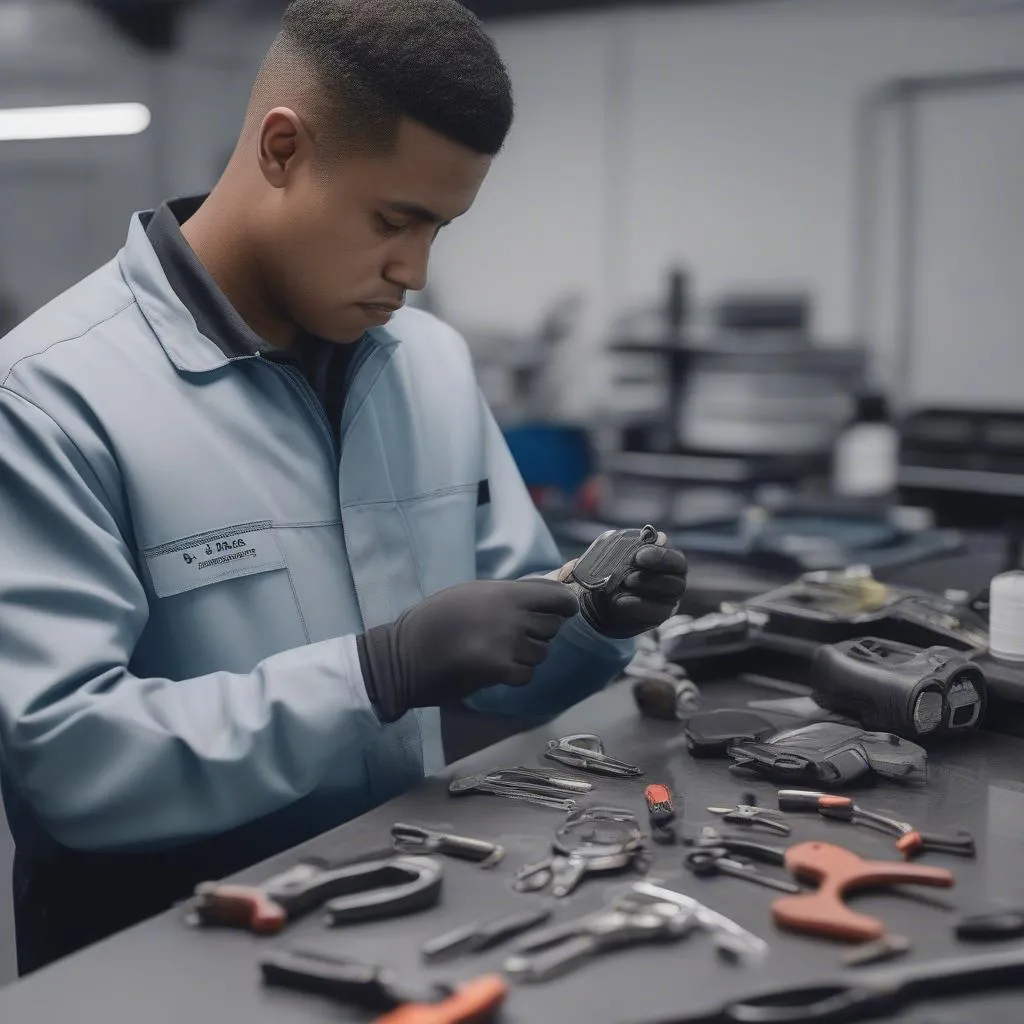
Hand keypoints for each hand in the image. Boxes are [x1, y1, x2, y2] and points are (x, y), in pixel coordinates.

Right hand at [357, 578, 579, 722]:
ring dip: (526, 655)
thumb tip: (547, 592)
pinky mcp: (498, 669)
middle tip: (515, 635)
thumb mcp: (473, 593)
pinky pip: (526, 674)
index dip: (564, 606)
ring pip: (541, 652)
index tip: (562, 611)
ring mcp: (507, 642)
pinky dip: (515, 674)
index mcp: (505, 592)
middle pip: (552, 627)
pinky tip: (495, 669)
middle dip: (540, 632)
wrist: (404, 654)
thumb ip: (509, 595)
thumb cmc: (435, 619)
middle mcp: (512, 614)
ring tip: (500, 652)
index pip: (557, 597)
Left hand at [565, 531, 687, 638]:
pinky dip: (637, 606)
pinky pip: (655, 614)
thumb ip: (637, 543)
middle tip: (628, 577)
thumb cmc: (616, 565)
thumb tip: (659, 538)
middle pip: (676, 582)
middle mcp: (675, 582)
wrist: (602, 593)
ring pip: (667, 599)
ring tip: (624, 585)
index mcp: (670, 561)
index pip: (675, 560)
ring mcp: (668, 602)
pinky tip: (620, 601)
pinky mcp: (658, 617)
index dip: (660, 557)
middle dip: (651, 578)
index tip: (638, 556)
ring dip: (645, 590)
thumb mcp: (621, 550)